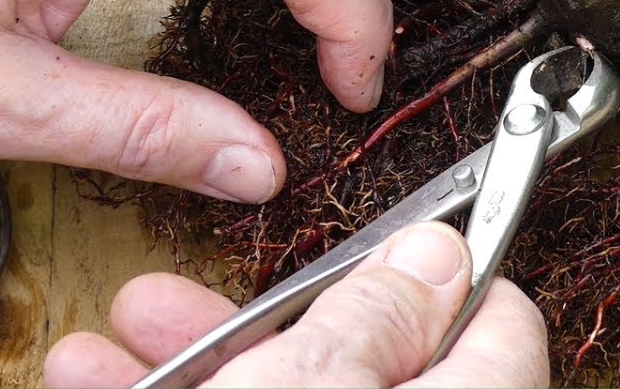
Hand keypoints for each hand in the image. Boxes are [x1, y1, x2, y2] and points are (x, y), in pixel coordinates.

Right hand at [43, 221, 548, 387]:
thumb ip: (378, 315)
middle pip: (377, 367)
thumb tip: (436, 257)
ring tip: (130, 335)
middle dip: (274, 318)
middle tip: (204, 294)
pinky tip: (121, 385)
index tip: (375, 246)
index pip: (498, 321)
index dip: (437, 270)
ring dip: (215, 365)